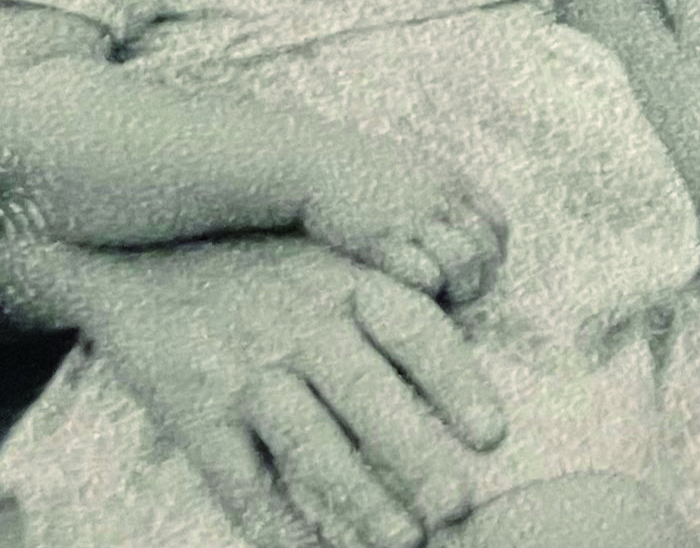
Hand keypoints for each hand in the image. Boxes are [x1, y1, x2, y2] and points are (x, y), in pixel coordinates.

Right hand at [77, 234, 505, 547]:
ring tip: (403, 538)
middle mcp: (303, 327)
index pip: (418, 334)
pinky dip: (273, 521)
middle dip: (416, 455)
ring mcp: (246, 370)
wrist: (142, 246)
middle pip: (369, 396)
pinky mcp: (193, 408)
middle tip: (457, 504)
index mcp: (350, 285)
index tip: (492, 435)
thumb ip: (394, 294)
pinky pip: (237, 477)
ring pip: (309, 442)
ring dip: (359, 496)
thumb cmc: (269, 256)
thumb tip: (475, 350)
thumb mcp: (335, 253)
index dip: (458, 385)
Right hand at [298, 135, 506, 309]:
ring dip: (458, 288)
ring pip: (464, 261)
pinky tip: (410, 294)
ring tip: (440, 301)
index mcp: (450, 181)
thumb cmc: (351, 172)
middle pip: (486, 247)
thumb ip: (435, 193)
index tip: (478, 273)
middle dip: (480, 279)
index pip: (497, 224)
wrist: (307, 160)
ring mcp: (413, 217)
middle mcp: (440, 197)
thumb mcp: (408, 169)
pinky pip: (425, 274)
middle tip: (461, 298)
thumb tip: (451, 223)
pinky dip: (426, 289)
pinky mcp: (383, 239)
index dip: (494, 255)